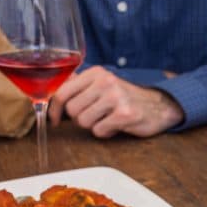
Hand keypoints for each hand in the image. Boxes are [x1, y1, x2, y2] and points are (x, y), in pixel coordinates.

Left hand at [49, 66, 183, 137]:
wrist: (158, 107)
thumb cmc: (126, 99)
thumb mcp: (102, 86)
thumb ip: (78, 86)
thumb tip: (48, 92)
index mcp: (96, 73)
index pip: (62, 91)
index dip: (54, 109)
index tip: (55, 120)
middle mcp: (105, 81)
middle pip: (72, 110)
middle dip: (80, 119)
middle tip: (96, 116)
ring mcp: (116, 97)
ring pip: (84, 122)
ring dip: (93, 126)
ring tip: (107, 120)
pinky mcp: (125, 114)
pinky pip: (99, 131)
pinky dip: (105, 132)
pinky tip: (116, 125)